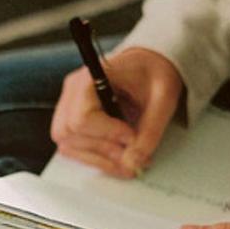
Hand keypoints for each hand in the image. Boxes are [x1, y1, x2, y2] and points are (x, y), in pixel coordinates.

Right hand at [51, 47, 182, 177]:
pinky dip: (94, 158)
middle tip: (134, 156)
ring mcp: (69, 105)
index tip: (132, 137)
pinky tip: (115, 158)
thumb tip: (133, 162)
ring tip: (127, 162)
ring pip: (67, 144)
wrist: (150, 66)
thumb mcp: (162, 99)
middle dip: (103, 151)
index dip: (107, 134)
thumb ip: (150, 131)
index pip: (81, 117)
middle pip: (70, 133)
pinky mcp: (72, 120)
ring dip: (98, 159)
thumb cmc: (154, 73)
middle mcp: (73, 91)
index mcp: (90, 77)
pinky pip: (72, 147)